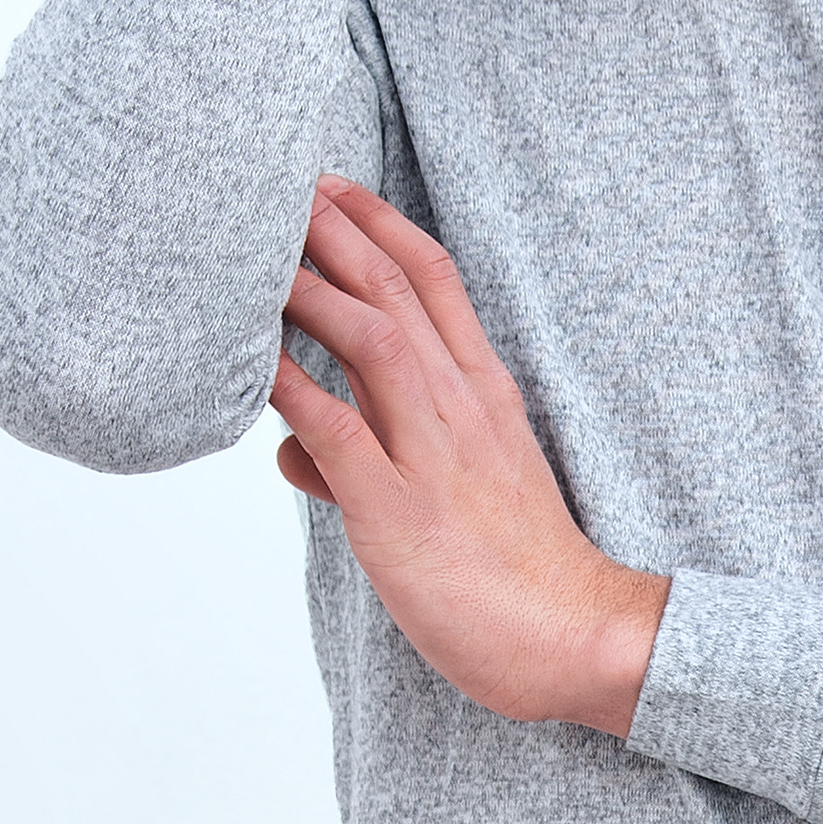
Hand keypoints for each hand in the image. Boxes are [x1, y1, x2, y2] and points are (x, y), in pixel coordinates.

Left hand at [273, 183, 666, 737]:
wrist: (572, 636)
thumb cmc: (513, 571)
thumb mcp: (452, 492)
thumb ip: (371, 457)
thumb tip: (296, 453)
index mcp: (483, 392)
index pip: (433, 279)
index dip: (377, 223)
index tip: (330, 186)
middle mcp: (460, 406)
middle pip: (393, 289)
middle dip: (333, 229)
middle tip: (278, 187)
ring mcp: (432, 454)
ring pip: (370, 340)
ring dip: (309, 288)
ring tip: (256, 252)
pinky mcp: (398, 511)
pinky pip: (338, 432)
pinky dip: (290, 389)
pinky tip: (250, 362)